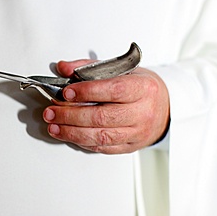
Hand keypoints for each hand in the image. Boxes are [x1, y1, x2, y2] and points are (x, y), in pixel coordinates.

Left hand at [43, 59, 169, 153]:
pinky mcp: (130, 146)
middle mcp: (142, 112)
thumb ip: (90, 67)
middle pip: (102, 117)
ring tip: (54, 126)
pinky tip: (70, 135)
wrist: (165, 107)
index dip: (87, 92)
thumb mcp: (121, 70)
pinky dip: (83, 142)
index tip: (67, 92)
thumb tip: (64, 67)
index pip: (114, 90)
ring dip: (72, 132)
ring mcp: (137, 132)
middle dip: (71, 115)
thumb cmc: (140, 87)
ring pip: (101, 136)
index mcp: (142, 88)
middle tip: (51, 112)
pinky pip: (104, 148)